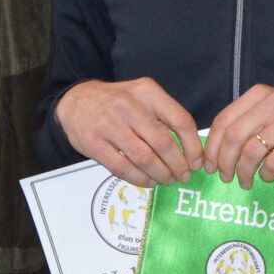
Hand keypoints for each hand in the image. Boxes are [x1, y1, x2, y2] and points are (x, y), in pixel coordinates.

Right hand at [57, 79, 203, 186]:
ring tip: (167, 180)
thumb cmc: (117, 102)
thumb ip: (164, 115)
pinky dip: (140, 179)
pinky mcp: (93, 143)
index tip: (197, 162)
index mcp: (147, 92)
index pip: (180, 120)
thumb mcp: (142, 96)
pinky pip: (123, 168)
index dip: (192, 146)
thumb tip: (190, 148)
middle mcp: (129, 106)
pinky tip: (148, 181)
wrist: (76, 101)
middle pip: (163, 143)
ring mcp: (109, 125)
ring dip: (161, 174)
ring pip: (144, 158)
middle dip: (178, 165)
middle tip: (183, 175)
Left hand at [206, 86, 273, 185]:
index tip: (209, 165)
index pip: (224, 121)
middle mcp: (273, 103)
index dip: (212, 147)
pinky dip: (267, 175)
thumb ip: (250, 120)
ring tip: (244, 181)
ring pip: (251, 151)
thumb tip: (216, 147)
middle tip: (225, 177)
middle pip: (233, 137)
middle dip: (223, 162)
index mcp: (260, 94)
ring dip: (243, 173)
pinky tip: (269, 177)